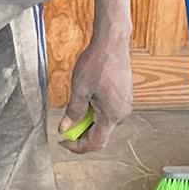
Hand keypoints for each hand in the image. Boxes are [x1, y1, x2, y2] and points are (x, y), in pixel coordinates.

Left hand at [57, 32, 132, 153]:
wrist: (112, 43)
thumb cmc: (97, 63)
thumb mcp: (79, 88)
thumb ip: (73, 112)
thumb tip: (65, 129)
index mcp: (112, 115)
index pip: (95, 143)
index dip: (77, 146)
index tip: (63, 143)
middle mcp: (122, 113)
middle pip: (101, 135)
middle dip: (82, 134)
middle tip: (65, 127)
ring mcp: (125, 105)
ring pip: (105, 123)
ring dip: (88, 122)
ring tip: (75, 109)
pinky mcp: (124, 96)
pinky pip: (109, 112)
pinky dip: (95, 113)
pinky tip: (86, 100)